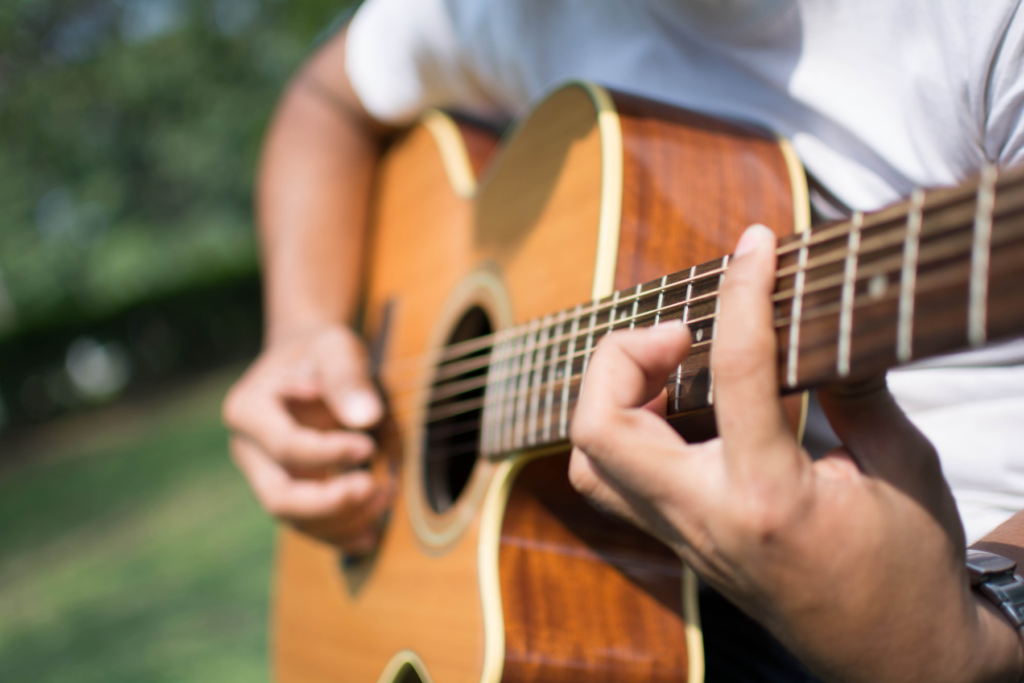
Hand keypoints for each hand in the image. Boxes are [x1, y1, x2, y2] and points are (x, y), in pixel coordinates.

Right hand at [223, 324, 392, 552]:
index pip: (285, 446)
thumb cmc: (323, 353)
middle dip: (328, 503)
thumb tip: (366, 418)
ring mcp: (266, 477)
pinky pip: (310, 525)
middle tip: (374, 490)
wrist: (312, 363)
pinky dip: (341, 534)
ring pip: (296, 519)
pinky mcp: (290, 492)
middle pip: (279, 497)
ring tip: (386, 498)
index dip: (329, 453)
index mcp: (248, 410)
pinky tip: (372, 534)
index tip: (369, 446)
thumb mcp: (337, 348)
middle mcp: (249, 451)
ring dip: (342, 520)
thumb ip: (348, 378)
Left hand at [568, 225, 1023, 682]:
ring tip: (669, 368)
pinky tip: (671, 409)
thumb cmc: (908, 569)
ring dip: (610, 395)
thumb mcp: (905, 466)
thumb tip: (825, 317)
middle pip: (600, 427)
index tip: (756, 245)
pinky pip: (612, 483)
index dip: (743, 290)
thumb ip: (858, 389)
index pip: (735, 370)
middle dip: (622, 355)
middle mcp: (706, 519)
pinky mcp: (678, 545)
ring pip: (589, 460)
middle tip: (680, 334)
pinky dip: (621, 431)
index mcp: (771, 497)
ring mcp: (682, 538)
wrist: (894, 659)